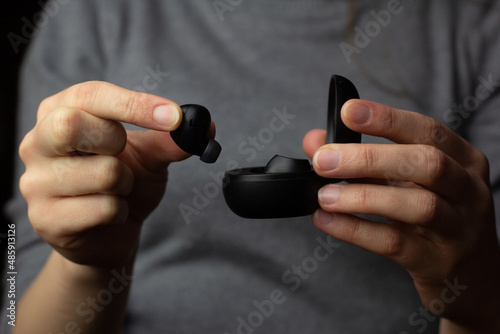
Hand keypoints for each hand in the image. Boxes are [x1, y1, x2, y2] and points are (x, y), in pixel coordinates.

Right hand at [19, 81, 192, 267]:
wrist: (110, 234)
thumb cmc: (124, 184)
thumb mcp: (149, 155)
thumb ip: (171, 139)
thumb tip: (205, 127)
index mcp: (58, 113)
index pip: (91, 95)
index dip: (134, 104)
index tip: (173, 116)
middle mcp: (36, 143)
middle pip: (72, 125)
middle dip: (115, 142)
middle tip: (124, 156)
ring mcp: (36, 183)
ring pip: (103, 173)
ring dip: (126, 185)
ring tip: (116, 191)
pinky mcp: (45, 219)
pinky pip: (104, 208)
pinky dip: (121, 212)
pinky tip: (110, 215)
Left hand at [303, 99, 499, 331]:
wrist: (469, 276)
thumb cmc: (433, 218)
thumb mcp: (404, 182)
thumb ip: (361, 159)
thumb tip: (315, 141)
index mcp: (464, 161)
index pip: (428, 131)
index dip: (388, 119)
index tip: (348, 111)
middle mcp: (469, 191)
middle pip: (427, 163)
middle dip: (369, 157)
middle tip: (324, 160)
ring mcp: (459, 229)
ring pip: (417, 204)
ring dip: (363, 197)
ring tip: (324, 196)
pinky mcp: (438, 262)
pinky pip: (395, 243)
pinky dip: (355, 230)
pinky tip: (327, 221)